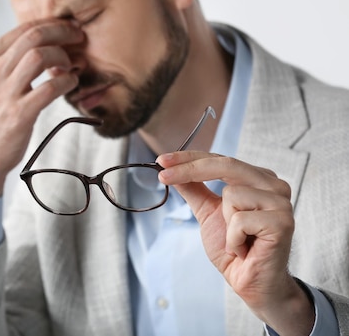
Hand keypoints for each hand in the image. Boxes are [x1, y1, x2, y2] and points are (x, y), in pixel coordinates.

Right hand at [0, 19, 83, 207]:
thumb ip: (4, 63)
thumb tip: (36, 45)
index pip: (22, 28)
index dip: (51, 24)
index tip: (67, 27)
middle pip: (33, 36)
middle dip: (62, 31)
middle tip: (78, 36)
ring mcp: (5, 93)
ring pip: (39, 56)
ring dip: (63, 56)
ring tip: (71, 65)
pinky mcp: (19, 114)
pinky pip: (50, 88)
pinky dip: (66, 82)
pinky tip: (71, 84)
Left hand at [156, 151, 314, 334]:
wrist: (251, 283)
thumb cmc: (234, 249)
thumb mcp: (207, 213)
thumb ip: (195, 189)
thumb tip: (172, 169)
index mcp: (258, 179)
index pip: (220, 159)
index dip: (189, 158)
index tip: (161, 160)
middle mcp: (274, 185)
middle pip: (225, 164)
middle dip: (189, 170)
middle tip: (162, 176)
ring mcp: (281, 202)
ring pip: (231, 194)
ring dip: (224, 223)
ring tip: (237, 239)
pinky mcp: (282, 222)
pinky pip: (240, 220)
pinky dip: (233, 239)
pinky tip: (245, 249)